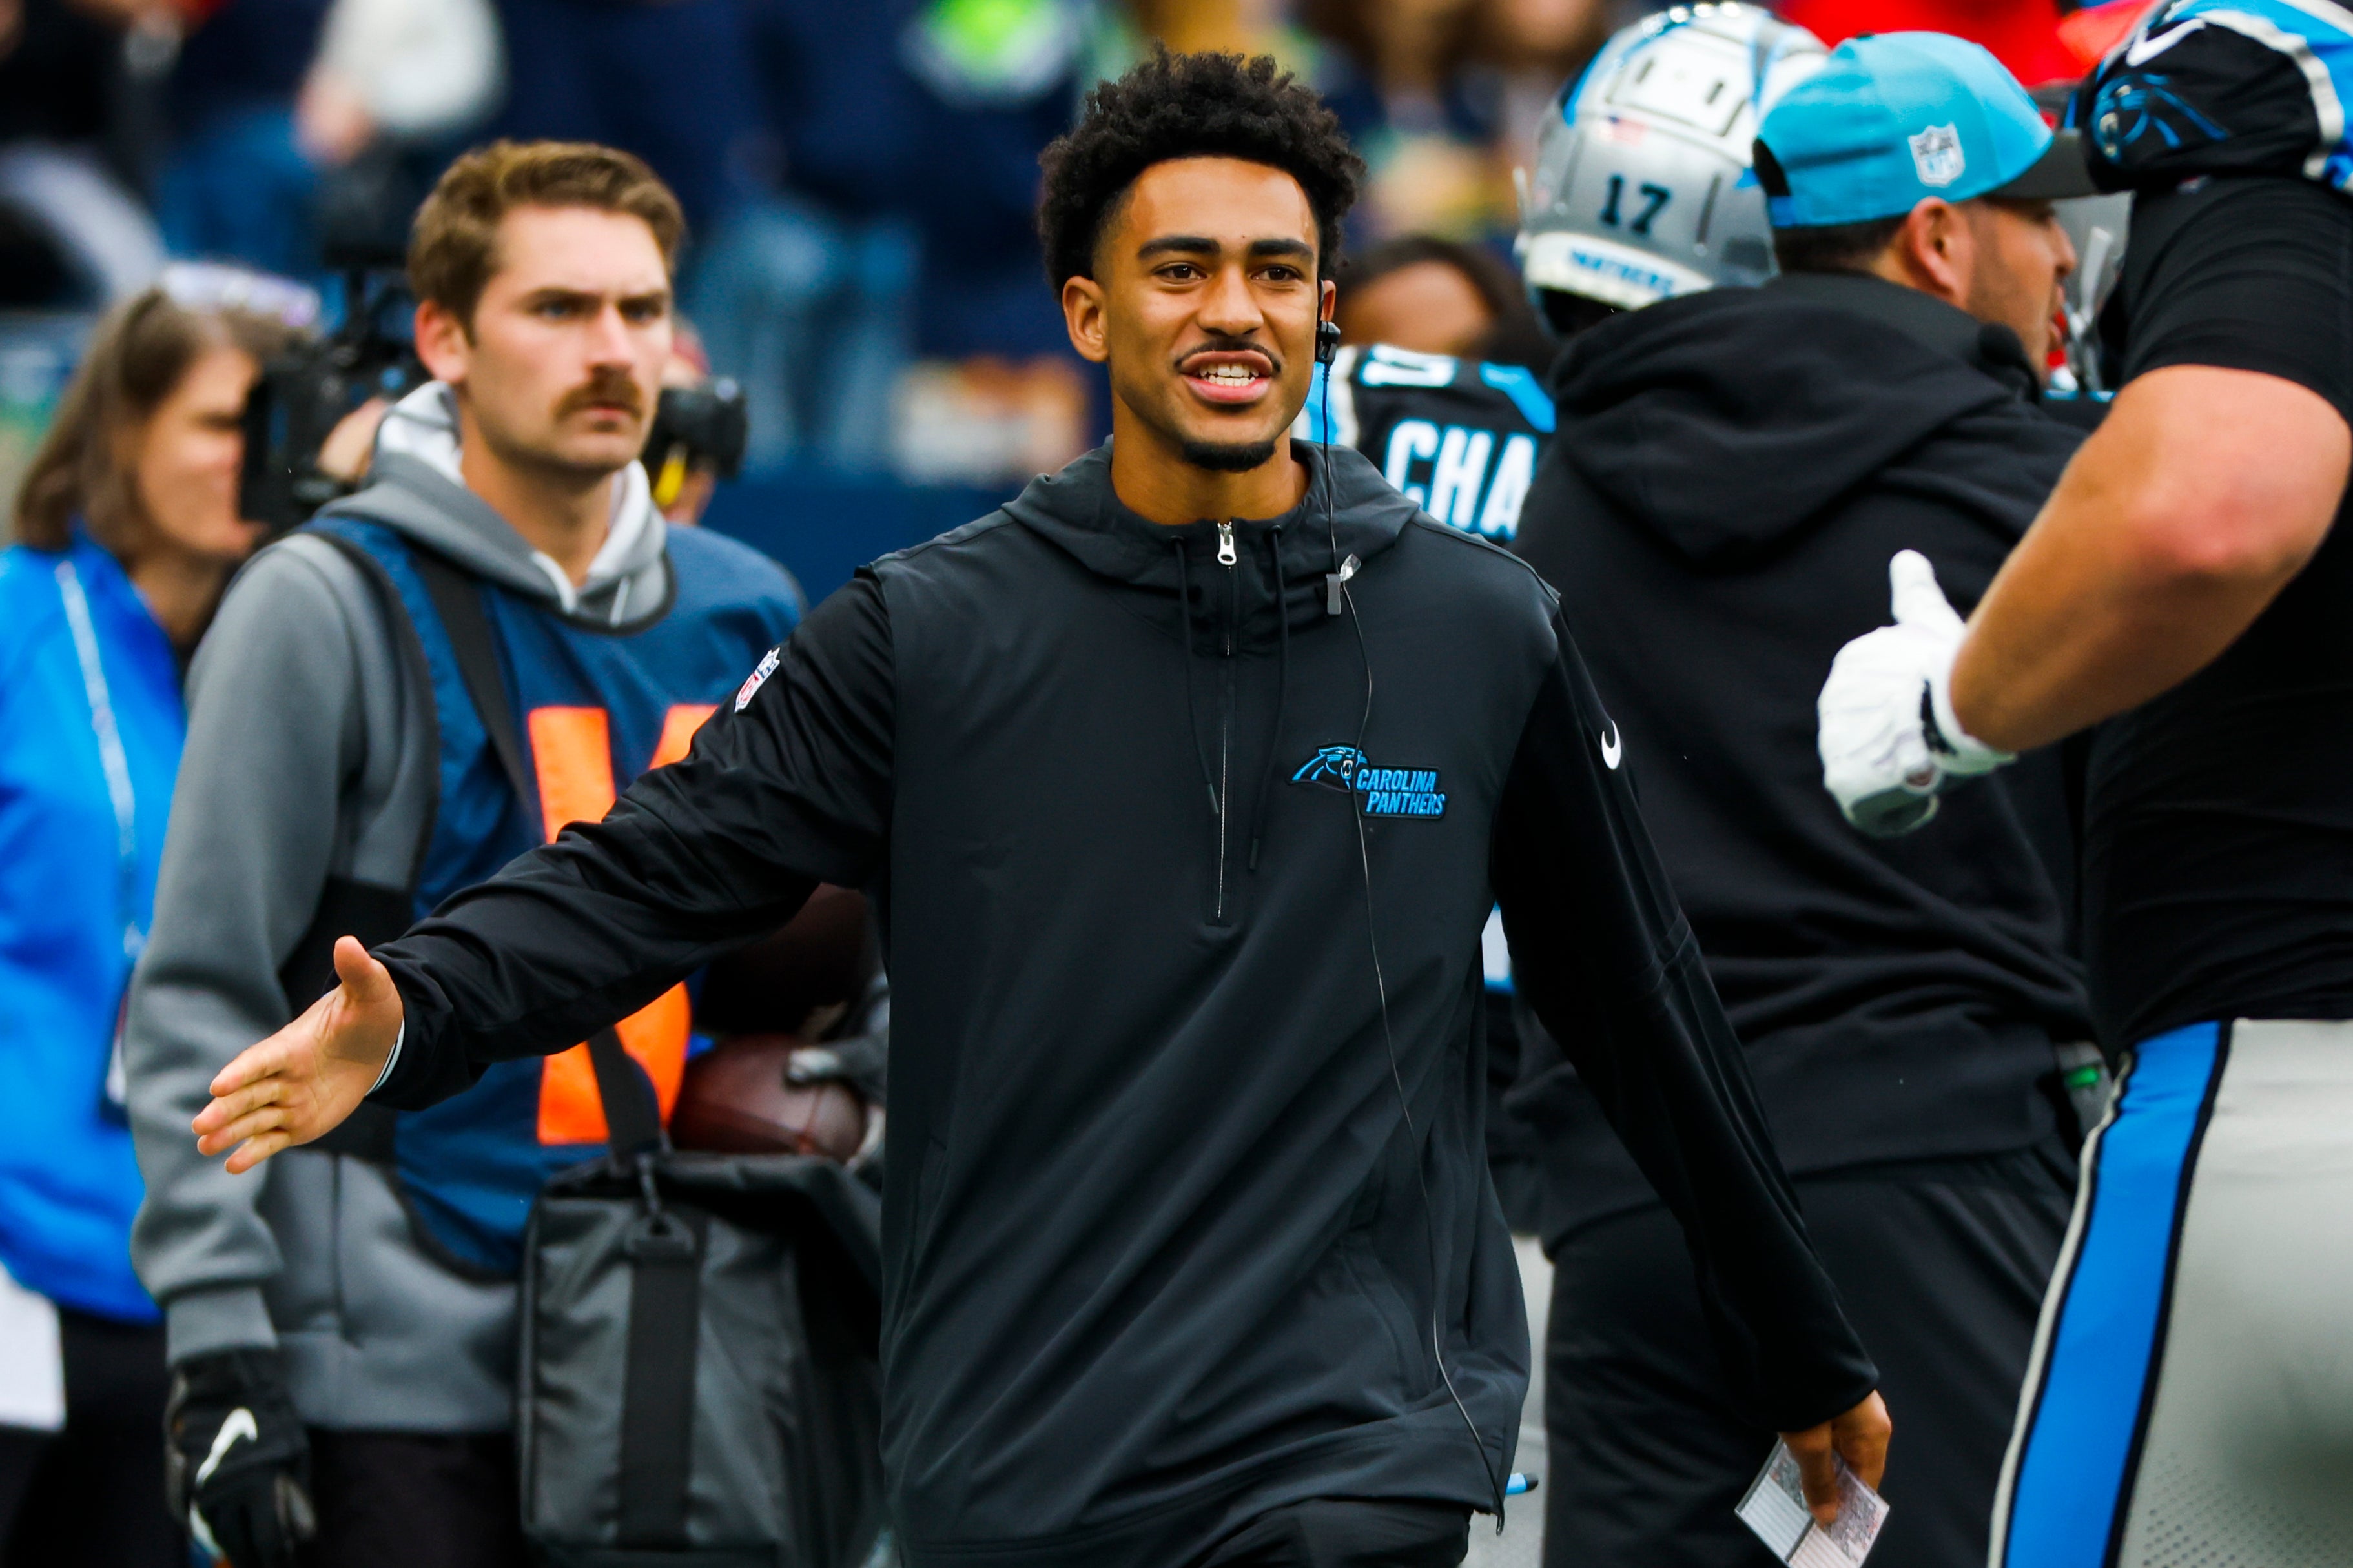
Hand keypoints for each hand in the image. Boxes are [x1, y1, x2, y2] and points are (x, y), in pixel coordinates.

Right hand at [165, 1349, 314, 1567]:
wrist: (222, 1372)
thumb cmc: (268, 1407)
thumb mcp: (295, 1448)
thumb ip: (296, 1494)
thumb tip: (304, 1535)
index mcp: (257, 1484)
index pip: (267, 1542)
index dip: (276, 1558)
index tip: (283, 1564)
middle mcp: (221, 1491)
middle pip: (235, 1543)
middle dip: (251, 1556)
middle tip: (262, 1564)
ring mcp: (193, 1485)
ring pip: (209, 1532)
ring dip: (227, 1544)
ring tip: (242, 1553)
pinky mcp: (174, 1475)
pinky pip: (187, 1513)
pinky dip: (201, 1526)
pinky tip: (215, 1531)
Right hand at [195, 936, 401, 1173]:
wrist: (373, 1045)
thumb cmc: (368, 1015)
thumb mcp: (370, 993)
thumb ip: (358, 972)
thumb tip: (348, 942)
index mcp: (293, 1045)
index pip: (262, 1059)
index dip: (243, 1072)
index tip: (219, 1085)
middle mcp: (282, 1075)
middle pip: (249, 1095)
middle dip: (225, 1109)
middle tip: (200, 1124)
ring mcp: (287, 1100)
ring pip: (254, 1119)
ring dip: (230, 1133)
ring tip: (204, 1146)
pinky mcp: (296, 1123)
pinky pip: (272, 1139)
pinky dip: (254, 1152)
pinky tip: (233, 1166)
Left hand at [1781, 1390, 1890, 1525]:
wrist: (1790, 1333)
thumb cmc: (1806, 1390)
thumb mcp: (1809, 1442)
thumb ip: (1819, 1480)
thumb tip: (1829, 1517)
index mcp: (1874, 1434)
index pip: (1868, 1483)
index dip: (1850, 1505)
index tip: (1830, 1525)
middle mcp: (1869, 1420)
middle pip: (1853, 1465)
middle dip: (1831, 1485)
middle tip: (1807, 1508)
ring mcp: (1850, 1405)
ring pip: (1838, 1447)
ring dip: (1819, 1464)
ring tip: (1796, 1486)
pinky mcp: (1831, 1394)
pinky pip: (1827, 1430)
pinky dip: (1813, 1445)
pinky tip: (1793, 1454)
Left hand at [1818, 550, 2013, 835]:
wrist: (1955, 702)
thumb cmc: (1950, 661)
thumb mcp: (1929, 618)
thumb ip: (1913, 592)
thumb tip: (1905, 557)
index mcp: (1851, 663)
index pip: (1883, 696)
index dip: (1916, 707)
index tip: (1939, 705)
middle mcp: (1833, 701)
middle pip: (1878, 734)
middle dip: (1908, 742)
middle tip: (1939, 735)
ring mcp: (1834, 743)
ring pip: (1877, 770)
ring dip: (1905, 773)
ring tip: (1931, 760)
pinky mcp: (1843, 780)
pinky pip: (1871, 807)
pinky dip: (1900, 805)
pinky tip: (1922, 788)